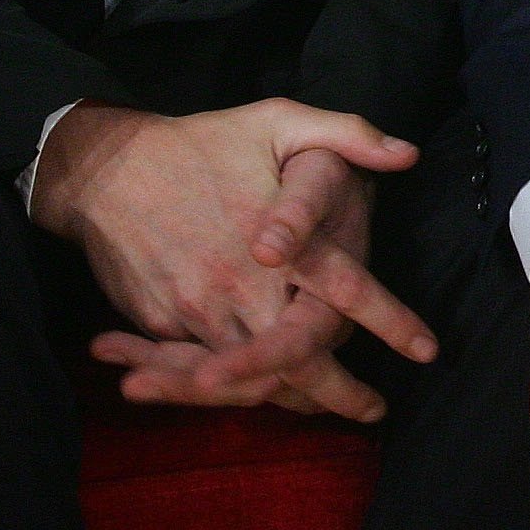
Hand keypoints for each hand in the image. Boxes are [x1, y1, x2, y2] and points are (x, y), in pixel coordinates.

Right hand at [33, 101, 430, 418]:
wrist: (103, 168)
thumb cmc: (200, 141)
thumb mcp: (278, 119)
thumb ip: (347, 134)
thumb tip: (407, 154)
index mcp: (281, 243)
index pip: (348, 291)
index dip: (391, 323)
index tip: (427, 351)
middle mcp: (241, 286)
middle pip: (300, 360)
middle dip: (340, 394)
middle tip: (372, 409)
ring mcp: (197, 311)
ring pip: (252, 376)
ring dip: (290, 397)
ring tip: (321, 406)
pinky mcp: (163, 323)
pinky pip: (204, 369)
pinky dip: (234, 388)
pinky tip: (260, 393)